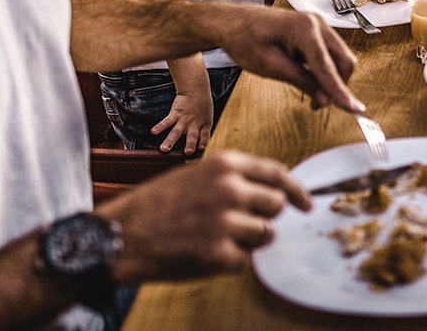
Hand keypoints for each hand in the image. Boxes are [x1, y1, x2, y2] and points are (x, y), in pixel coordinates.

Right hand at [98, 150, 310, 282]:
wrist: (121, 235)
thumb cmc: (156, 206)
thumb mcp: (197, 175)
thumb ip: (233, 179)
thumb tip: (272, 192)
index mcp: (225, 165)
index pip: (277, 174)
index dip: (296, 191)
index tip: (306, 204)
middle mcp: (230, 188)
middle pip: (276, 205)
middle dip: (264, 217)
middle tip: (237, 224)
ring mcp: (225, 221)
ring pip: (265, 233)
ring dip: (247, 240)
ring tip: (213, 237)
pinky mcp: (219, 253)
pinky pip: (244, 260)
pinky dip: (228, 261)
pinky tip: (202, 253)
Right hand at [151, 91, 213, 154]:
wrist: (196, 90)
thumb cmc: (202, 108)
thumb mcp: (207, 119)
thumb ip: (203, 132)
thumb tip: (200, 149)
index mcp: (204, 126)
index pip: (205, 136)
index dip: (204, 142)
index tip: (201, 149)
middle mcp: (194, 125)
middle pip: (192, 136)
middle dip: (190, 145)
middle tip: (187, 153)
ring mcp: (184, 119)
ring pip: (176, 132)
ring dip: (170, 141)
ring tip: (163, 149)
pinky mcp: (176, 113)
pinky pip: (167, 121)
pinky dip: (160, 126)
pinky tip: (153, 132)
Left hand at [214, 4, 364, 113]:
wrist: (232, 22)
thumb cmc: (245, 39)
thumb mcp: (271, 66)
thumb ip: (302, 81)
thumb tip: (325, 99)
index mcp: (305, 29)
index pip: (329, 67)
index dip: (341, 92)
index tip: (355, 110)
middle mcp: (317, 23)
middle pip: (344, 61)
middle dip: (338, 86)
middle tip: (318, 105)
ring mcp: (318, 25)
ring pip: (340, 58)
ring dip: (331, 79)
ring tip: (311, 95)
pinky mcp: (315, 31)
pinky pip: (330, 54)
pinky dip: (325, 71)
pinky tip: (310, 81)